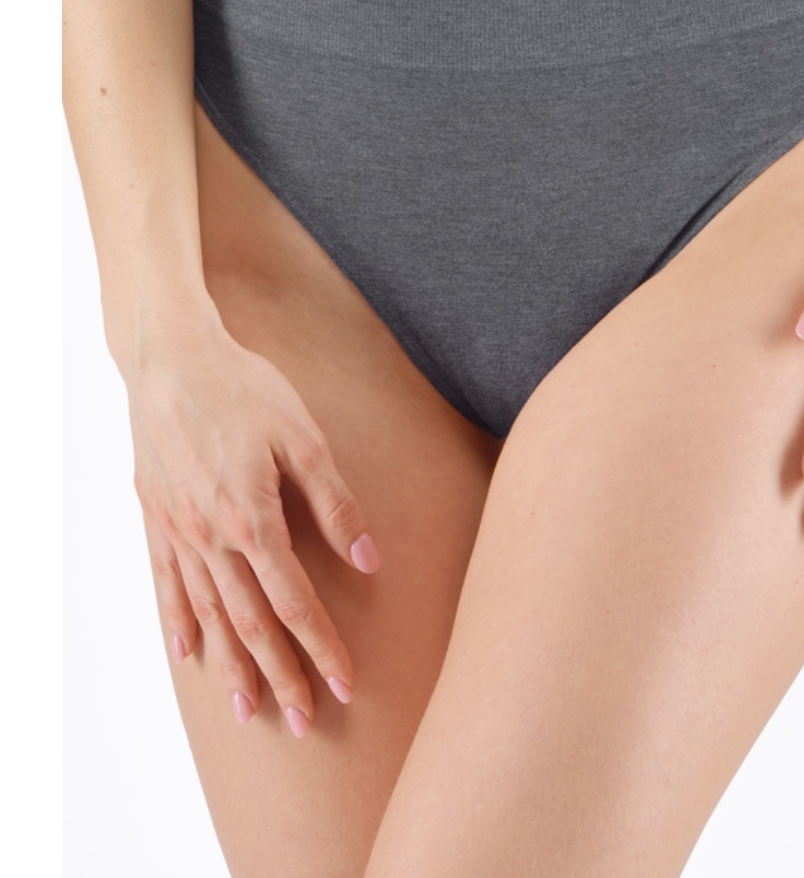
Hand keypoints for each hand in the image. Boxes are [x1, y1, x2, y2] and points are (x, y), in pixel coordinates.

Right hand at [128, 308, 380, 736]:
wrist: (171, 359)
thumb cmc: (246, 391)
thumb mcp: (305, 439)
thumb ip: (336, 504)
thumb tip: (369, 559)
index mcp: (253, 519)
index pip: (295, 603)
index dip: (321, 647)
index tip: (346, 683)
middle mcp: (212, 538)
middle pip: (252, 624)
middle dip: (281, 675)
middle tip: (304, 720)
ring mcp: (178, 532)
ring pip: (210, 615)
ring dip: (233, 666)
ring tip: (251, 710)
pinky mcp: (157, 518)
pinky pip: (167, 584)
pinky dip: (180, 621)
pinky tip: (189, 653)